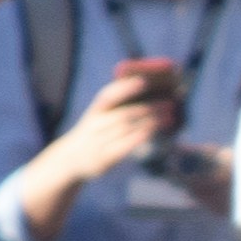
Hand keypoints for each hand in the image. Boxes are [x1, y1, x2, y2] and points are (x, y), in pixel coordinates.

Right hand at [48, 68, 174, 190]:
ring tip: (169, 116)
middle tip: (169, 103)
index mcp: (94, 111)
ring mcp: (99, 142)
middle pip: (124, 114)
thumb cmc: (94, 132)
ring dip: (150, 121)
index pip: (107, 96)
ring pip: (127, 129)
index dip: (124, 88)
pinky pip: (126, 145)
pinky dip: (142, 136)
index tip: (142, 81)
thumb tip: (147, 89)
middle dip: (148, 108)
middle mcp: (95, 125)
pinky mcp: (105, 157)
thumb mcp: (98, 117)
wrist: (71, 159)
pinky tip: (155, 130)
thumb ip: (117, 106)